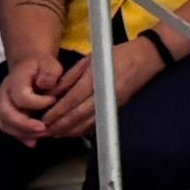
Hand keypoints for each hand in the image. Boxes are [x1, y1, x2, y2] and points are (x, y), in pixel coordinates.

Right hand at [0, 48, 69, 141]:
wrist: (30, 64)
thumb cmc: (43, 66)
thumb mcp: (50, 64)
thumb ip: (49, 74)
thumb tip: (45, 85)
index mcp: (15, 81)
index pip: (20, 97)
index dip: (38, 103)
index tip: (54, 100)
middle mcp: (4, 94)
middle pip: (7, 114)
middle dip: (25, 125)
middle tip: (45, 130)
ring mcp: (3, 104)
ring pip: (5, 124)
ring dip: (22, 133)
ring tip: (41, 136)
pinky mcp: (7, 113)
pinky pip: (9, 128)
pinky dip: (20, 136)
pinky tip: (33, 142)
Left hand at [39, 37, 155, 143]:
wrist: (147, 57)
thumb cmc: (117, 55)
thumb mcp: (89, 59)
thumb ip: (69, 77)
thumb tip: (51, 93)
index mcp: (95, 80)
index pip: (71, 101)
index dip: (56, 112)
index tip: (43, 119)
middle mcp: (104, 95)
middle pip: (78, 116)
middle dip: (60, 126)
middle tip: (45, 131)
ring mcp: (112, 103)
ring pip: (88, 123)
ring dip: (70, 131)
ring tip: (55, 134)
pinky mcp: (117, 108)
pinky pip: (97, 123)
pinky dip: (83, 130)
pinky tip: (73, 131)